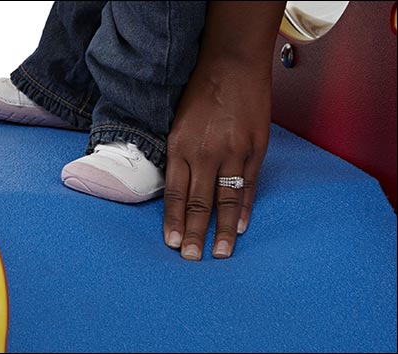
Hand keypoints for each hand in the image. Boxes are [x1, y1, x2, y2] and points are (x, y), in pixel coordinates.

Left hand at [163, 59, 270, 259]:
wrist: (231, 64)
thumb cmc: (200, 93)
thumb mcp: (177, 122)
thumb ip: (178, 156)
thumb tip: (178, 190)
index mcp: (180, 146)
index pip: (175, 193)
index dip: (174, 220)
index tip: (172, 243)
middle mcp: (205, 152)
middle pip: (198, 202)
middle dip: (194, 233)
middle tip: (191, 258)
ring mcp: (232, 151)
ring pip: (225, 199)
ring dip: (221, 229)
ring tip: (219, 253)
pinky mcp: (255, 149)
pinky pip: (248, 185)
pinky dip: (244, 209)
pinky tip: (239, 227)